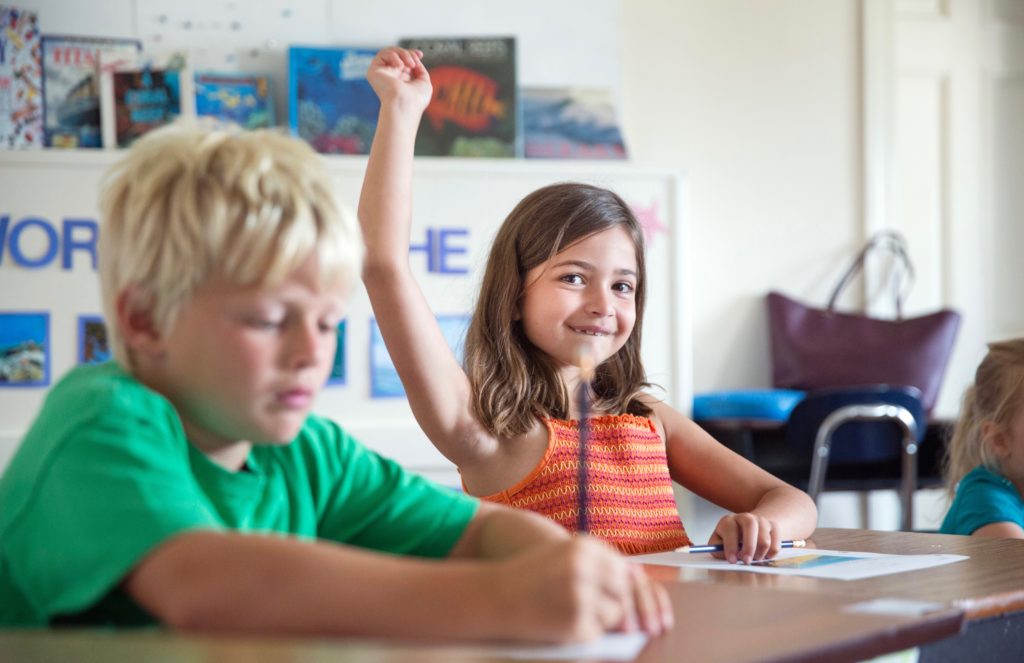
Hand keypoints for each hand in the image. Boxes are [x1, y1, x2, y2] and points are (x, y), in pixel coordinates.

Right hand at [367, 47, 431, 113]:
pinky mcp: (374, 71)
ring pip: (390, 52)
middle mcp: (391, 76)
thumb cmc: (416, 100)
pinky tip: (400, 66)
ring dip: (403, 54)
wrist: (406, 105)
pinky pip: (383, 54)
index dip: (411, 54)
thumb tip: (416, 59)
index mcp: (401, 80)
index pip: (403, 60)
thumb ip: (420, 69)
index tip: (420, 54)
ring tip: (410, 64)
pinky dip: (394, 56)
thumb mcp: (424, 82)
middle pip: (397, 54)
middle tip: (414, 62)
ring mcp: (382, 73)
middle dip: (408, 53)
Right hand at [493, 537, 672, 642]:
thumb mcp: (563, 556)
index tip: (636, 605)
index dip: (631, 589)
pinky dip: (586, 633)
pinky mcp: (575, 622)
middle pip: (623, 592)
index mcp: (584, 547)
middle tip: (606, 612)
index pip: (624, 569)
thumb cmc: (530, 576)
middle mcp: (585, 567)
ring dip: (602, 619)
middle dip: (620, 605)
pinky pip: (597, 632)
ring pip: (614, 614)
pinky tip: (562, 623)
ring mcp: (580, 595)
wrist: (493, 596)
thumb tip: (639, 579)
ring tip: (572, 613)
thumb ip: (598, 563)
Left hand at [709, 512, 781, 563]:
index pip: (729, 528)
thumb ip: (719, 550)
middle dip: (749, 547)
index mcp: (728, 521)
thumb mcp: (719, 543)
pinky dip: (771, 554)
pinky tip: (764, 555)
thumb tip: (728, 558)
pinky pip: (776, 544)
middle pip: (750, 525)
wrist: (749, 530)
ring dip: (760, 553)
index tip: (732, 560)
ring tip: (755, 559)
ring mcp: (761, 521)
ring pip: (764, 539)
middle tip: (747, 561)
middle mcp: (745, 517)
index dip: (730, 546)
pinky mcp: (774, 527)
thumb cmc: (732, 540)